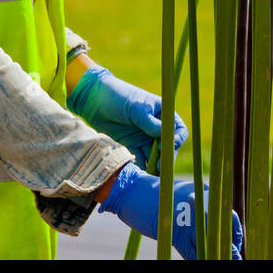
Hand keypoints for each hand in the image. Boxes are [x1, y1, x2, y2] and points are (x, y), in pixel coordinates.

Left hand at [67, 66, 187, 169]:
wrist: (94, 99)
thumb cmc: (120, 97)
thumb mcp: (137, 109)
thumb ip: (151, 123)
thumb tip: (167, 138)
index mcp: (163, 114)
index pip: (178, 131)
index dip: (176, 141)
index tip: (166, 149)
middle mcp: (156, 127)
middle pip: (167, 147)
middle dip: (165, 158)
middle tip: (159, 168)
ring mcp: (144, 136)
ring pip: (154, 155)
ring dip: (153, 165)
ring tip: (149, 175)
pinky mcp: (131, 144)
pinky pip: (139, 158)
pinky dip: (140, 166)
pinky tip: (138, 172)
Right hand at [99, 163, 242, 259]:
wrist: (132, 191)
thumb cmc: (157, 194)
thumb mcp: (183, 195)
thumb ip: (200, 206)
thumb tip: (214, 225)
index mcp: (203, 192)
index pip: (228, 214)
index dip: (235, 231)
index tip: (236, 242)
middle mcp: (199, 202)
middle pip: (222, 228)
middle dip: (230, 243)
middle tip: (235, 254)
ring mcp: (188, 216)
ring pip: (209, 241)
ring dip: (218, 253)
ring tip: (226, 259)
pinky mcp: (175, 230)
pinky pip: (192, 250)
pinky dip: (199, 257)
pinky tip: (204, 259)